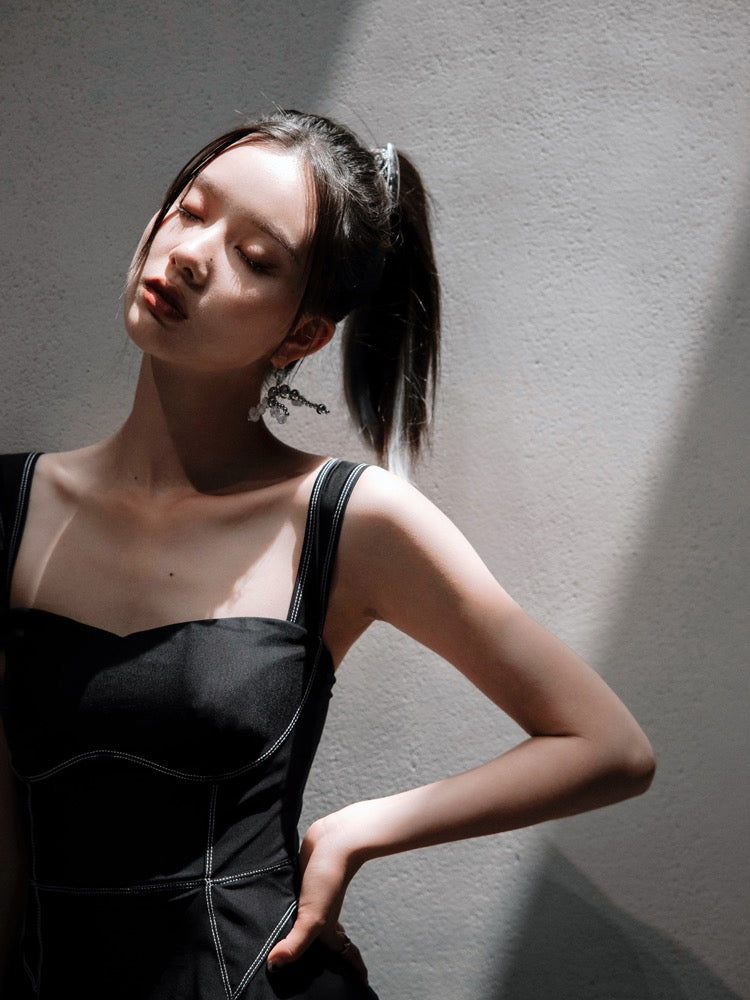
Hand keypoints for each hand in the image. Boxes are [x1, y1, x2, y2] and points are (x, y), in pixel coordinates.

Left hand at [266, 812, 368, 981]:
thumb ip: (295, 942)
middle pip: (326, 944)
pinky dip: (292, 912)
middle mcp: (321, 917)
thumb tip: (274, 965)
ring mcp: (311, 900)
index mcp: (326, 929)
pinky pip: (296, 904)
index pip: (342, 957)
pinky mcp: (301, 883)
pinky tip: (283, 912)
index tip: (359, 985)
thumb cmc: (329, 876)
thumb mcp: (313, 915)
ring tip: (298, 950)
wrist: (335, 839)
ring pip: (308, 924)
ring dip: (305, 935)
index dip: (351, 971)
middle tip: (323, 975)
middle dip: (327, 959)